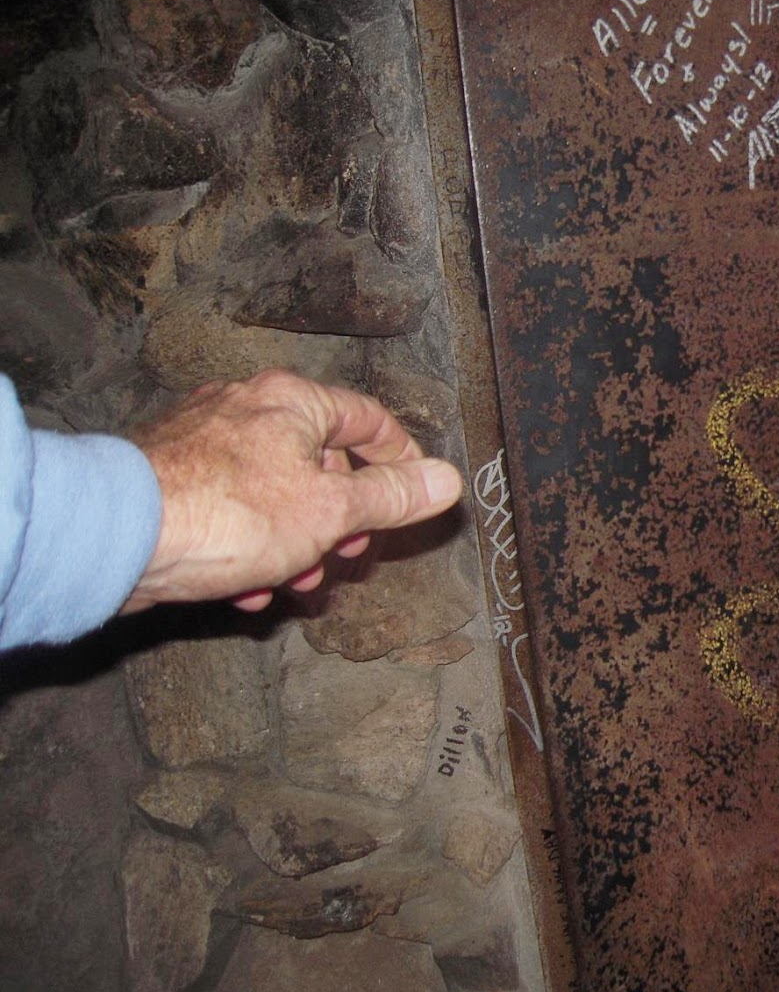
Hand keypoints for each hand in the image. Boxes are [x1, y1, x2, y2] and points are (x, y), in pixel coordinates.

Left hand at [122, 369, 462, 612]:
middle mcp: (245, 407)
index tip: (412, 500)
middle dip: (341, 520)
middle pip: (319, 461)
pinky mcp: (169, 478)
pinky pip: (229, 510)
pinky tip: (247, 590)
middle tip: (347, 555)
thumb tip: (446, 480)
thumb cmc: (227, 514)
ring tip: (294, 584)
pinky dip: (249, 547)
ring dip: (297, 543)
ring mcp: (202, 440)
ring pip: (274, 492)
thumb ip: (391, 497)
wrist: (119, 537)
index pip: (369, 419)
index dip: (400, 462)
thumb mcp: (331, 512)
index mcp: (292, 401)